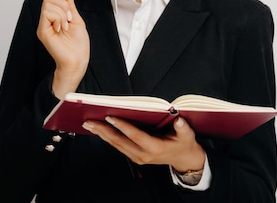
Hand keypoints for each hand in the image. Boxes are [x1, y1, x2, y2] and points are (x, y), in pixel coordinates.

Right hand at [36, 0, 89, 98]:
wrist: (77, 60)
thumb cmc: (78, 45)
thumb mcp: (77, 19)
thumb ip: (70, 4)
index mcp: (56, 15)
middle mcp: (48, 19)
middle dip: (63, 4)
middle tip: (70, 18)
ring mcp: (43, 24)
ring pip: (49, 4)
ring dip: (62, 13)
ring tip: (65, 26)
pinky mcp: (42, 30)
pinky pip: (47, 13)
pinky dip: (58, 18)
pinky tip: (61, 29)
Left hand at [82, 116, 205, 171]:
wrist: (184, 159)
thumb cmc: (184, 144)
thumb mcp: (187, 135)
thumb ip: (182, 128)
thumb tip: (178, 120)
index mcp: (155, 148)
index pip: (135, 136)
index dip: (122, 126)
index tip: (110, 117)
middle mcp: (143, 155)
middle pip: (120, 141)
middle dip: (103, 131)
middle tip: (90, 121)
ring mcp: (137, 157)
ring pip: (116, 145)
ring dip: (101, 134)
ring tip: (89, 124)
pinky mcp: (134, 156)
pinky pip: (118, 146)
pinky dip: (107, 138)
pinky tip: (99, 130)